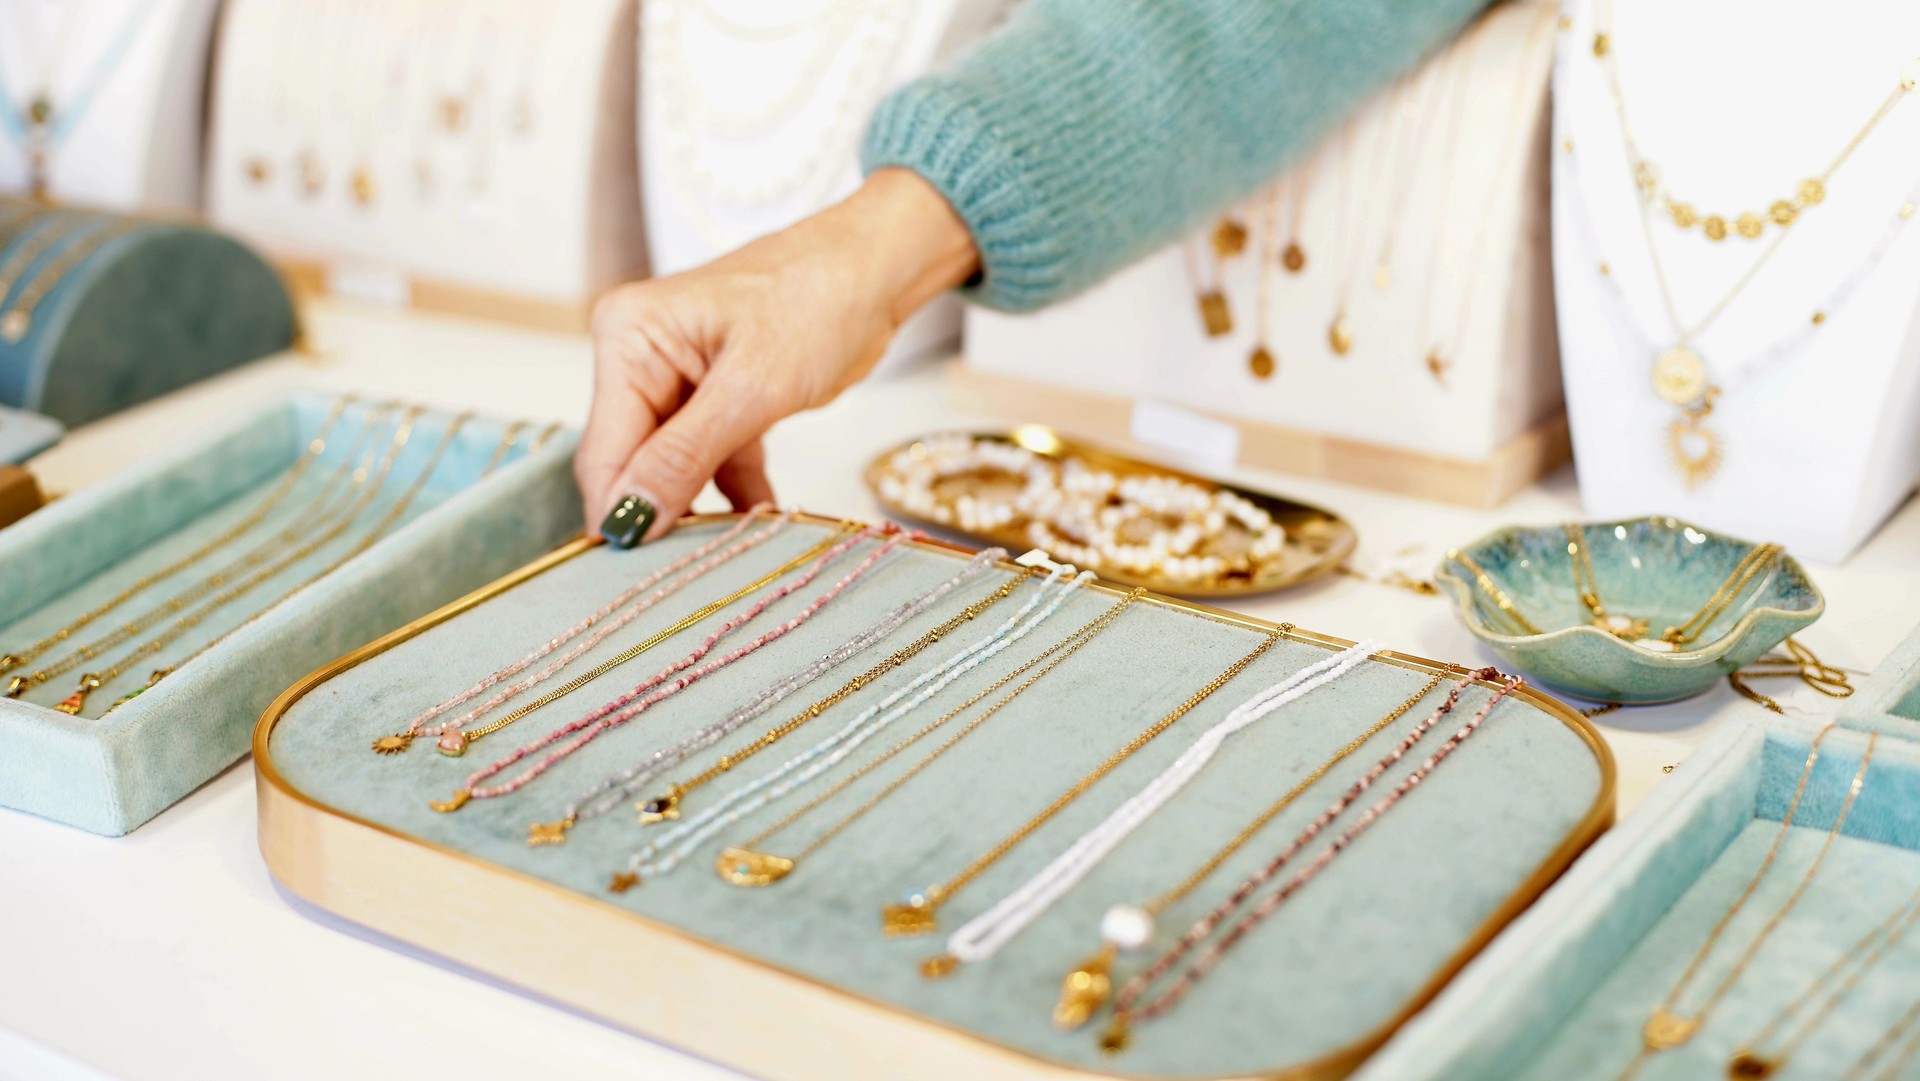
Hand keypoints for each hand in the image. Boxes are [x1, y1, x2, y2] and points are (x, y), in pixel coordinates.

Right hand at [576, 168, 979, 545]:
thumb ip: (686, 455)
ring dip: (701, 515)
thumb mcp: (754, 386)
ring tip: (727, 562)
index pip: (606, 450)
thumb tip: (628, 521)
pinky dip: (736, 498)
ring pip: (671, 472)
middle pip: (632, 465)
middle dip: (659, 518)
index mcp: (628, 338)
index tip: (637, 581)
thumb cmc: (819, 299)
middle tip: (686, 582)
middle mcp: (639, 359)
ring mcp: (677, 383)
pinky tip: (760, 532)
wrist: (879, 270)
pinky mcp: (717, 404)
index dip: (621, 516)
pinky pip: (712, 466)